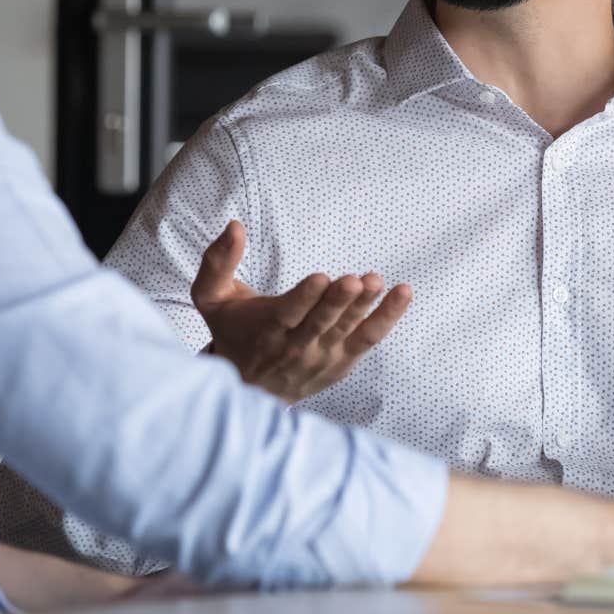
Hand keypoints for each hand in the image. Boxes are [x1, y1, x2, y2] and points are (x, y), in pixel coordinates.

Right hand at [190, 220, 411, 403]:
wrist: (251, 387)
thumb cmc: (232, 331)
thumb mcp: (211, 298)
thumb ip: (218, 262)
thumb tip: (234, 225)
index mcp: (265, 329)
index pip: (287, 314)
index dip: (305, 298)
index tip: (321, 277)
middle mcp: (296, 347)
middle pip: (321, 324)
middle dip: (338, 302)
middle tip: (356, 281)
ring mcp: (322, 357)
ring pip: (347, 331)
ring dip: (365, 307)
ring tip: (378, 282)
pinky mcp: (343, 361)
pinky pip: (368, 339)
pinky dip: (387, 318)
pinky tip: (402, 294)